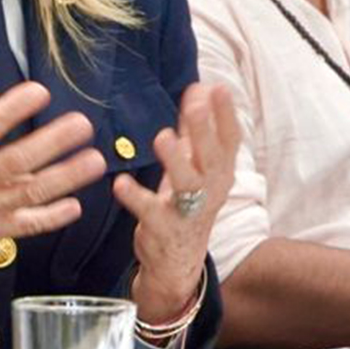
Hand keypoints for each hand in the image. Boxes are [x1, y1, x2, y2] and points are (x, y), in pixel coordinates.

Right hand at [0, 57, 107, 311]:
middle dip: (53, 142)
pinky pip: (26, 226)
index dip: (13, 109)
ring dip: (66, 177)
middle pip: (19, 159)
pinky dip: (51, 218)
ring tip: (94, 161)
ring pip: (32, 192)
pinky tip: (75, 206)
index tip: (39, 92)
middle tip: (82, 125)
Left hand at [112, 83, 239, 320]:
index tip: (218, 87)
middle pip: (212, 157)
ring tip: (162, 137)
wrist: (178, 262)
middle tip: (194, 103)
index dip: (225, 114)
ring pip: (187, 184)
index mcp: (220, 172)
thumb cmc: (186, 204)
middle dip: (204, 130)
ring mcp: (188, 211)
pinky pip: (149, 210)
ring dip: (175, 160)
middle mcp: (210, 191)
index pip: (229, 140)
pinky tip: (120, 181)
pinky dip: (135, 196)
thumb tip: (199, 89)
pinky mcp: (163, 228)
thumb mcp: (195, 166)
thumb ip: (194, 130)